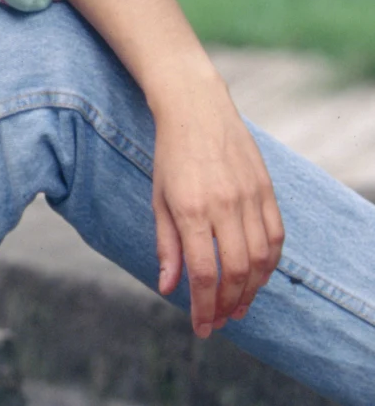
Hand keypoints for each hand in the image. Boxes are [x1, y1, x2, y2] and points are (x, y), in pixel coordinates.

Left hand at [151, 76, 284, 337]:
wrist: (196, 108)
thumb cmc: (170, 155)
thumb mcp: (158, 198)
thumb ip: (166, 245)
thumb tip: (167, 287)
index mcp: (191, 210)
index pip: (204, 274)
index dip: (204, 307)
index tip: (202, 327)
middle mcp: (224, 206)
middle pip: (236, 273)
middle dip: (228, 305)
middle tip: (219, 321)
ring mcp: (250, 197)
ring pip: (260, 259)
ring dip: (251, 290)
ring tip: (238, 306)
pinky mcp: (267, 189)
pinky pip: (276, 236)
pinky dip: (269, 263)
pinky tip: (256, 276)